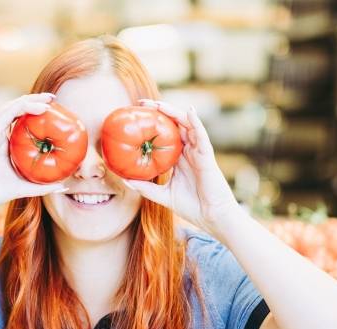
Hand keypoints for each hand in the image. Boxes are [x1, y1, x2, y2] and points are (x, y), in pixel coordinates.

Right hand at [0, 93, 68, 210]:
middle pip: (17, 110)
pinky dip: (19, 108)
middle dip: (34, 100)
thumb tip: (63, 185)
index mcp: (6, 143)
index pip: (22, 121)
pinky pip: (4, 116)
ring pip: (11, 109)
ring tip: (47, 99)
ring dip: (29, 100)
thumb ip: (42, 185)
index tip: (55, 110)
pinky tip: (35, 108)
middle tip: (52, 97)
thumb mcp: (24, 187)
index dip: (36, 112)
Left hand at [124, 99, 238, 233]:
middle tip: (141, 103)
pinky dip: (196, 122)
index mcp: (178, 158)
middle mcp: (188, 151)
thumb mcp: (162, 195)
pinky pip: (202, 136)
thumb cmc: (192, 206)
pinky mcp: (207, 156)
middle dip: (159, 111)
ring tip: (158, 104)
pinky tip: (189, 111)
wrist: (212, 217)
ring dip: (173, 112)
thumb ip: (145, 187)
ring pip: (187, 125)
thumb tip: (124, 180)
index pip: (164, 134)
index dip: (152, 123)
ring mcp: (198, 151)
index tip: (134, 115)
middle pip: (174, 124)